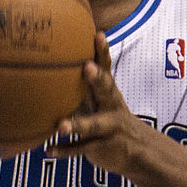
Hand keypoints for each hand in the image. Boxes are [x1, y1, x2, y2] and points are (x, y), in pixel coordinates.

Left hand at [48, 33, 145, 176]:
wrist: (138, 151)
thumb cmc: (108, 116)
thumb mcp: (100, 99)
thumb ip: (82, 83)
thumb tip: (51, 59)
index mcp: (109, 92)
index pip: (107, 68)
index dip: (103, 52)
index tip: (98, 35)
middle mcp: (112, 106)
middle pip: (106, 89)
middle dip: (98, 78)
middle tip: (87, 67)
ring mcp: (109, 128)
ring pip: (93, 125)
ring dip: (77, 125)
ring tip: (61, 126)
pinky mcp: (102, 148)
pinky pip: (81, 149)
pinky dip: (65, 150)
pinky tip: (48, 150)